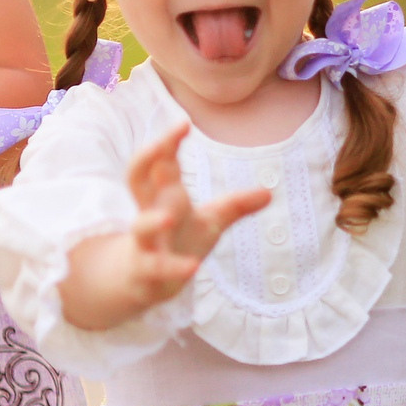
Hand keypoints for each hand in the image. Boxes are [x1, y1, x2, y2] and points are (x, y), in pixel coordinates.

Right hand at [59, 123, 272, 330]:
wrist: (146, 282)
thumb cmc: (178, 241)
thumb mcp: (211, 222)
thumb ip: (236, 205)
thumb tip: (269, 192)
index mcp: (165, 195)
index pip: (161, 162)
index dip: (168, 142)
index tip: (184, 124)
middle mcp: (150, 212)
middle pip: (137, 179)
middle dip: (145, 159)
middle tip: (160, 145)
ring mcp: (144, 241)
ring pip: (140, 225)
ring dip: (151, 220)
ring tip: (168, 216)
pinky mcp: (145, 269)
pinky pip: (155, 266)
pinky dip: (173, 266)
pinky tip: (193, 266)